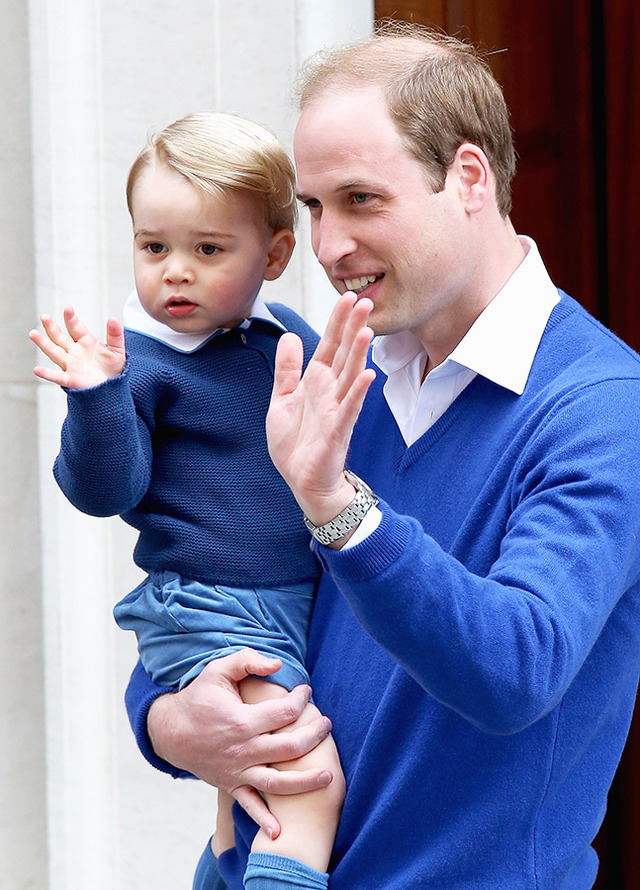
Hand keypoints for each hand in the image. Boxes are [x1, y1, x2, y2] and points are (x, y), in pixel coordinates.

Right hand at [29, 305, 125, 388]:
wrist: (114, 388)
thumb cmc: (113, 369)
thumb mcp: (117, 350)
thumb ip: (115, 335)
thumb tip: (113, 319)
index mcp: (86, 342)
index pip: (76, 328)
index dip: (71, 319)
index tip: (68, 309)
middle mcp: (75, 352)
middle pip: (60, 338)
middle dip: (52, 327)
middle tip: (44, 316)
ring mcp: (71, 365)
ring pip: (54, 353)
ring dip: (44, 344)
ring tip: (33, 333)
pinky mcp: (71, 380)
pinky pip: (57, 377)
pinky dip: (47, 374)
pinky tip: (37, 369)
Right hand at [147, 649, 333, 838]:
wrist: (170, 731)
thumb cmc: (199, 697)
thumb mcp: (219, 670)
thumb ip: (248, 661)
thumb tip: (278, 664)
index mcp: (242, 720)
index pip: (285, 712)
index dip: (301, 699)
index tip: (307, 691)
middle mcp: (242, 749)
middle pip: (289, 748)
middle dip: (314, 736)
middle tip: (327, 725)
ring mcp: (237, 770)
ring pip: (276, 783)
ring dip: (304, 782)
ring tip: (328, 776)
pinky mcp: (230, 784)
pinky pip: (248, 805)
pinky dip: (263, 820)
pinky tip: (279, 831)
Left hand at [267, 292, 375, 529]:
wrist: (302, 480)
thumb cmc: (295, 443)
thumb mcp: (281, 400)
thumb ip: (287, 370)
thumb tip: (289, 336)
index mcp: (316, 381)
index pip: (329, 345)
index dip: (337, 322)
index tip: (348, 298)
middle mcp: (330, 390)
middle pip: (344, 353)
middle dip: (353, 328)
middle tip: (365, 301)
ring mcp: (337, 409)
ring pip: (351, 375)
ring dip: (359, 354)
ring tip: (367, 330)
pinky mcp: (338, 430)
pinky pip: (350, 408)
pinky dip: (358, 392)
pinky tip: (368, 375)